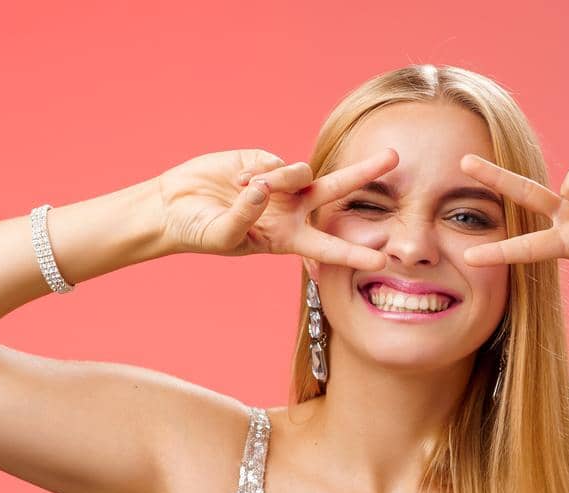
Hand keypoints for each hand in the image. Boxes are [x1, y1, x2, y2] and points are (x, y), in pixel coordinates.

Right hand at [155, 148, 394, 269]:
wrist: (173, 207)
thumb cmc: (198, 231)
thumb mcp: (222, 235)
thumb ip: (244, 217)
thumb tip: (262, 189)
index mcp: (287, 238)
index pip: (328, 247)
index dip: (354, 252)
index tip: (382, 259)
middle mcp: (291, 209)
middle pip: (336, 190)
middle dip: (365, 173)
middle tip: (395, 158)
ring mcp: (279, 183)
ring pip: (300, 173)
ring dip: (278, 180)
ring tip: (245, 189)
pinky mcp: (262, 160)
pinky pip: (274, 161)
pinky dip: (256, 171)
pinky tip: (235, 179)